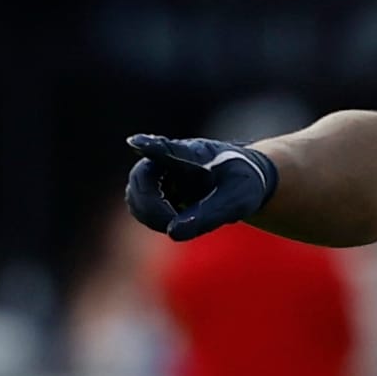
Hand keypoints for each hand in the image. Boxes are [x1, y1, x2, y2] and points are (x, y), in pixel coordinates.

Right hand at [124, 134, 277, 240]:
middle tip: (170, 226)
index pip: (169, 149)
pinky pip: (140, 206)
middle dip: (150, 207)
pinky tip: (176, 222)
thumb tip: (173, 233)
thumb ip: (209, 214)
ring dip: (151, 216)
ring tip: (179, 225)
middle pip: (141, 179)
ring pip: (136, 195)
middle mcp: (169, 158)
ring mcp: (157, 172)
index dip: (150, 147)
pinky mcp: (153, 188)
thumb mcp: (237, 200)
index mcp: (194, 152)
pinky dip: (154, 219)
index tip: (135, 142)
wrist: (241, 180)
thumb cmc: (240, 184)